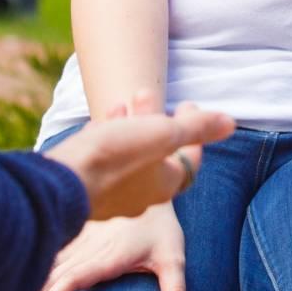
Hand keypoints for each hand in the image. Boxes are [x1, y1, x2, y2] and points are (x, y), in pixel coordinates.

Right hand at [7, 202, 188, 290]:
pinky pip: (50, 254)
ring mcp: (78, 241)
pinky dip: (31, 267)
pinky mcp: (74, 236)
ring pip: (47, 264)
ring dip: (24, 283)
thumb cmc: (163, 229)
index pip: (76, 278)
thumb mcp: (175, 261)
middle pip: (53, 275)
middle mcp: (88, 248)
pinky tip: (13, 282)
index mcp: (108, 255)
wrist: (152, 187)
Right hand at [42, 98, 231, 222]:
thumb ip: (196, 128)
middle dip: (157, 120)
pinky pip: (105, 162)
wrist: (61, 183)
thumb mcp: (161, 134)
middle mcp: (142, 197)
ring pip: (130, 156)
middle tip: (147, 93)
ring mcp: (113, 197)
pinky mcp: (87, 191)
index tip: (187, 102)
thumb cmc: (114, 158)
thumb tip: (230, 122)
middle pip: (158, 154)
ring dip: (131, 126)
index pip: (190, 156)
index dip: (194, 128)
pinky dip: (109, 138)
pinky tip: (101, 123)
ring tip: (124, 102)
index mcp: (165, 185)